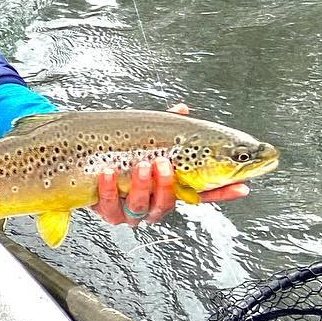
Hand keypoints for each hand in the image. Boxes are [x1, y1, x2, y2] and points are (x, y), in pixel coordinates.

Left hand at [93, 103, 250, 227]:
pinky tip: (107, 172)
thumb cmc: (117, 151)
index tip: (242, 185)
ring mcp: (130, 210)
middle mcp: (153, 203)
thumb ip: (164, 126)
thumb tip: (181, 109)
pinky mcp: (107, 210)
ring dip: (143, 186)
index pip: (202, 194)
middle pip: (169, 204)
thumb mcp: (143, 137)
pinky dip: (109, 188)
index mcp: (168, 188)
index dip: (223, 192)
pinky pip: (110, 205)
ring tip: (140, 166)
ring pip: (142, 207)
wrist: (79, 162)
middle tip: (164, 163)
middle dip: (168, 184)